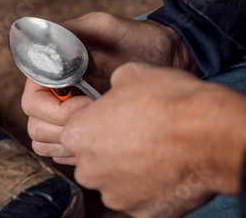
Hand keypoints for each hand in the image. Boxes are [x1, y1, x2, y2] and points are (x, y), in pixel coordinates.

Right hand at [21, 12, 197, 162]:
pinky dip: (76, 154)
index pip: (33, 102)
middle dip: (66, 129)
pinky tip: (103, 140)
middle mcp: (51, 95)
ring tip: (103, 131)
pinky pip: (60, 154)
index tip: (89, 103)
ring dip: (70, 144)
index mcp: (49, 72)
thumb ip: (74, 32)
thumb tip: (46, 41)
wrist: (167, 59)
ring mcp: (62, 115)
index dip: (57, 110)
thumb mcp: (106, 27)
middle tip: (100, 120)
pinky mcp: (78, 131)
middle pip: (36, 126)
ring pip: (44, 142)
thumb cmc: (137, 41)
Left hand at [60, 63, 245, 216]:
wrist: (208, 134)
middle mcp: (88, 168)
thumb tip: (114, 90)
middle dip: (107, 148)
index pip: (72, 131)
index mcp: (77, 134)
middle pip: (90, 159)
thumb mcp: (128, 75)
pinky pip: (137, 198)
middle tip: (134, 135)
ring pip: (112, 180)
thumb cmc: (168, 102)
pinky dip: (147, 187)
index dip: (93, 123)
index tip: (110, 119)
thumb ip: (109, 89)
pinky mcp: (139, 212)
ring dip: (126, 169)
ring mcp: (113, 194)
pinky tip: (164, 169)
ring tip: (153, 152)